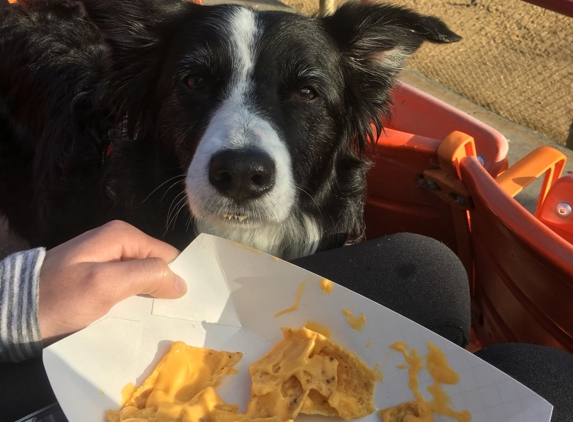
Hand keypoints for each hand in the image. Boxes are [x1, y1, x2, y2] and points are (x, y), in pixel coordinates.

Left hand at [38, 220, 186, 344]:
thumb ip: (145, 276)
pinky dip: (131, 302)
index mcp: (122, 236)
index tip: (178, 304)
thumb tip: (181, 281)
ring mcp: (106, 260)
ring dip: (146, 298)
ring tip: (148, 319)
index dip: (174, 278)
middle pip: (155, 266)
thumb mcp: (105, 284)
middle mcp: (117, 243)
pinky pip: (126, 288)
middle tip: (162, 315)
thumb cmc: (60, 298)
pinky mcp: (98, 278)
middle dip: (161, 288)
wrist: (15, 314)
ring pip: (142, 279)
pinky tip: (130, 317)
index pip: (166, 255)